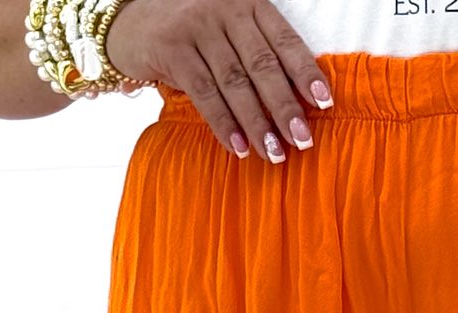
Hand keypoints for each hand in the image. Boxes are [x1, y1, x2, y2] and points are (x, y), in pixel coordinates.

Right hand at [105, 0, 330, 159]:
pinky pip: (204, 92)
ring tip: (275, 153)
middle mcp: (225, 9)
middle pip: (263, 64)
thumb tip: (300, 107)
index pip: (285, 40)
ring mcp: (197, 26)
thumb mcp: (231, 33)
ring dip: (257, 122)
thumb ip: (259, 56)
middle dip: (285, 106)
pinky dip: (224, 124)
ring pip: (235, 82)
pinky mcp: (172, 47)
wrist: (131, 21)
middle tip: (303, 141)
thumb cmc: (195, 35)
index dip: (306, 72)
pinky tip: (240, 148)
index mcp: (249, 4)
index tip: (326, 104)